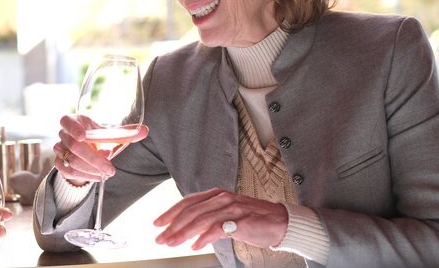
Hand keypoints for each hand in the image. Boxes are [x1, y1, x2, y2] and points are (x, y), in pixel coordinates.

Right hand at [53, 114, 148, 185]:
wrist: (84, 149)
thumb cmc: (97, 137)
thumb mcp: (109, 133)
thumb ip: (125, 132)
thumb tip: (145, 131)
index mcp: (74, 120)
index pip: (67, 121)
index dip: (74, 128)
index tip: (83, 135)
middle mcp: (64, 134)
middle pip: (74, 146)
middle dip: (94, 159)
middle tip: (111, 169)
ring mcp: (59, 149)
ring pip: (72, 162)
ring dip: (91, 170)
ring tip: (106, 172)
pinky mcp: (59, 163)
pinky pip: (69, 172)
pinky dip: (85, 176)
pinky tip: (98, 176)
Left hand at [153, 188, 287, 250]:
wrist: (281, 222)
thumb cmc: (253, 219)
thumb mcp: (227, 213)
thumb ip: (208, 216)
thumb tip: (187, 228)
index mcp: (216, 194)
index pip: (187, 202)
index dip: (170, 212)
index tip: (158, 224)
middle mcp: (222, 198)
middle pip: (190, 211)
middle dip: (172, 226)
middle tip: (161, 238)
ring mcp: (231, 208)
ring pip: (200, 220)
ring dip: (183, 233)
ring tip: (172, 243)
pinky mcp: (241, 220)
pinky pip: (217, 228)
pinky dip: (204, 237)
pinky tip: (196, 245)